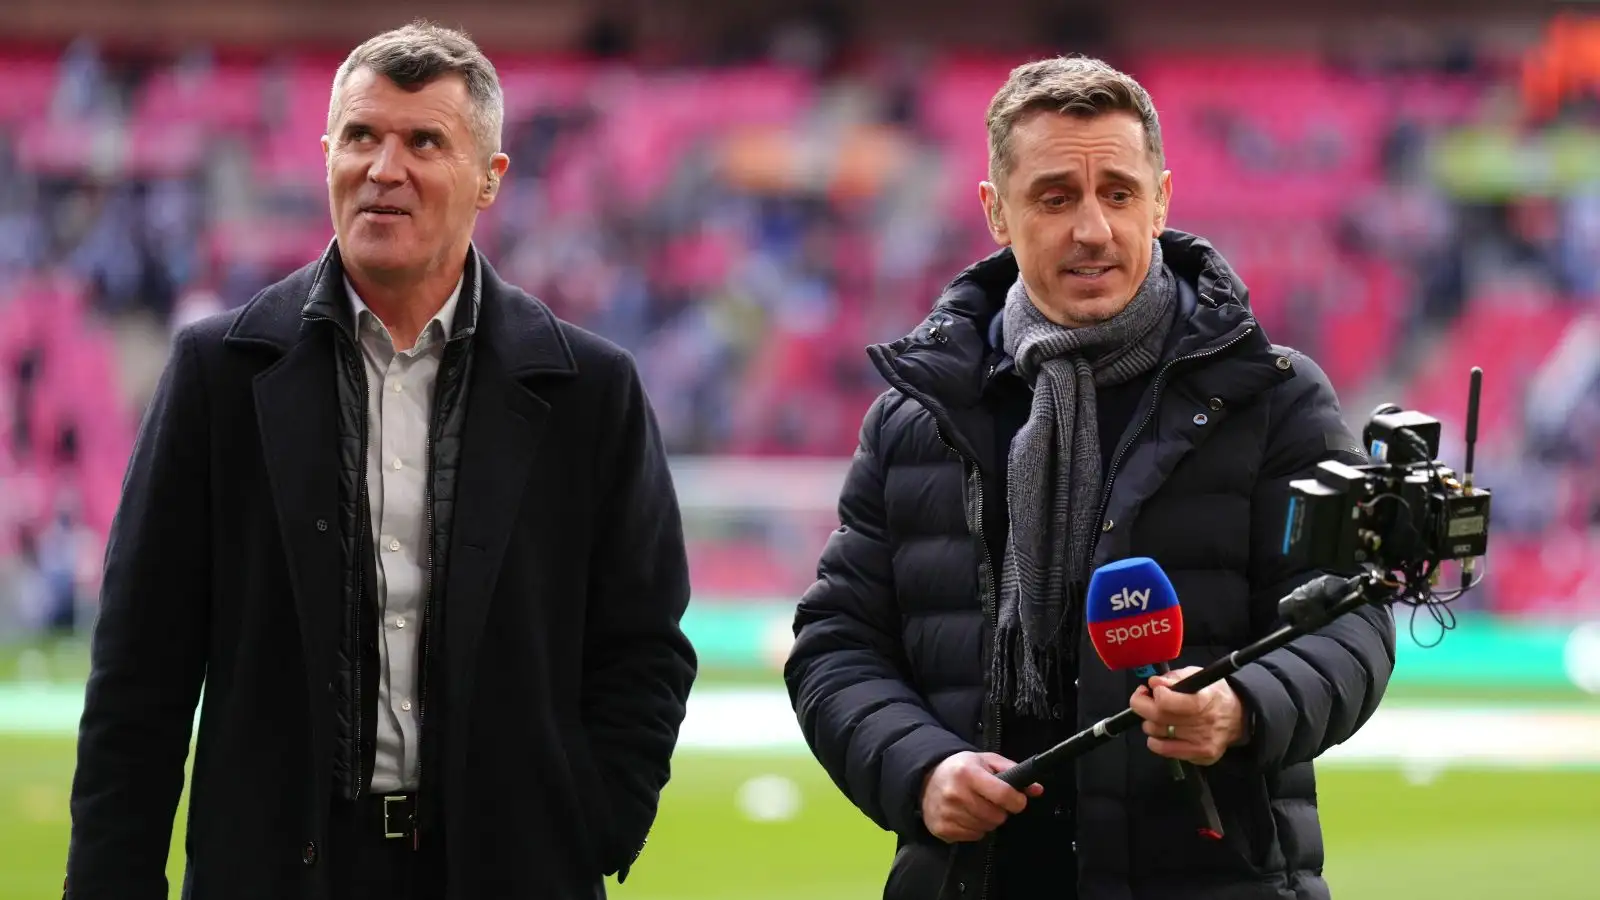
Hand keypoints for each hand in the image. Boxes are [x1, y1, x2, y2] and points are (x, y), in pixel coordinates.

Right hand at [918, 751, 1042, 842]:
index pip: (1003, 795)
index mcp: (968, 773)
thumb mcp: (986, 761)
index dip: (1017, 801)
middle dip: (1000, 811)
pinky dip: (974, 829)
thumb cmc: (961, 768)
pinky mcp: (942, 828)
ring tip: (977, 807)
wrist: (925, 777)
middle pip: (997, 816)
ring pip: (986, 828)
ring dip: (987, 820)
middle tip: (991, 801)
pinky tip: (966, 815)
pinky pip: (973, 836)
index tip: (1017, 800)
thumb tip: (1037, 789)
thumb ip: (1012, 771)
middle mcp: (956, 794)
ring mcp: (948, 813)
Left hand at [1128, 667, 1248, 765]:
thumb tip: (1154, 683)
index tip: (1154, 688)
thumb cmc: (1213, 693)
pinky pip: (1164, 750)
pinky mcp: (1199, 755)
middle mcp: (1204, 722)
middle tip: (1144, 698)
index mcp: (1204, 698)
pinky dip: (1154, 740)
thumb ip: (1174, 677)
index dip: (1156, 694)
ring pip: (1156, 733)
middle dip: (1142, 705)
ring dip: (1148, 722)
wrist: (1238, 716)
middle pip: (1157, 717)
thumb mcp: (1197, 675)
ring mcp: (1202, 742)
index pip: (1168, 701)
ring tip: (1156, 714)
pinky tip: (1160, 731)